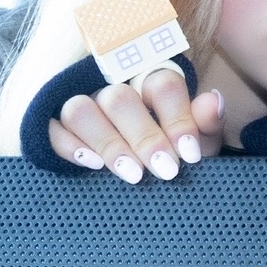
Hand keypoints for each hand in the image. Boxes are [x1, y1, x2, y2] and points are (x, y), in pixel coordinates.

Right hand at [46, 63, 223, 182]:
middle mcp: (115, 93)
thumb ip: (206, 124)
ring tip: (133, 174)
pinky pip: (53, 130)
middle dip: (144, 137)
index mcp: (152, 88)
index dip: (176, 117)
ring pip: (80, 109)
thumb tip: (213, 101)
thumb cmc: (176, 156)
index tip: (190, 154)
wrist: (148, 182)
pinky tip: (94, 166)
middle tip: (166, 170)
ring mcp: (83, 109)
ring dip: (107, 142)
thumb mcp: (197, 144)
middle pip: (119, 98)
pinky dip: (71, 147)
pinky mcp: (56, 130)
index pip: (161, 84)